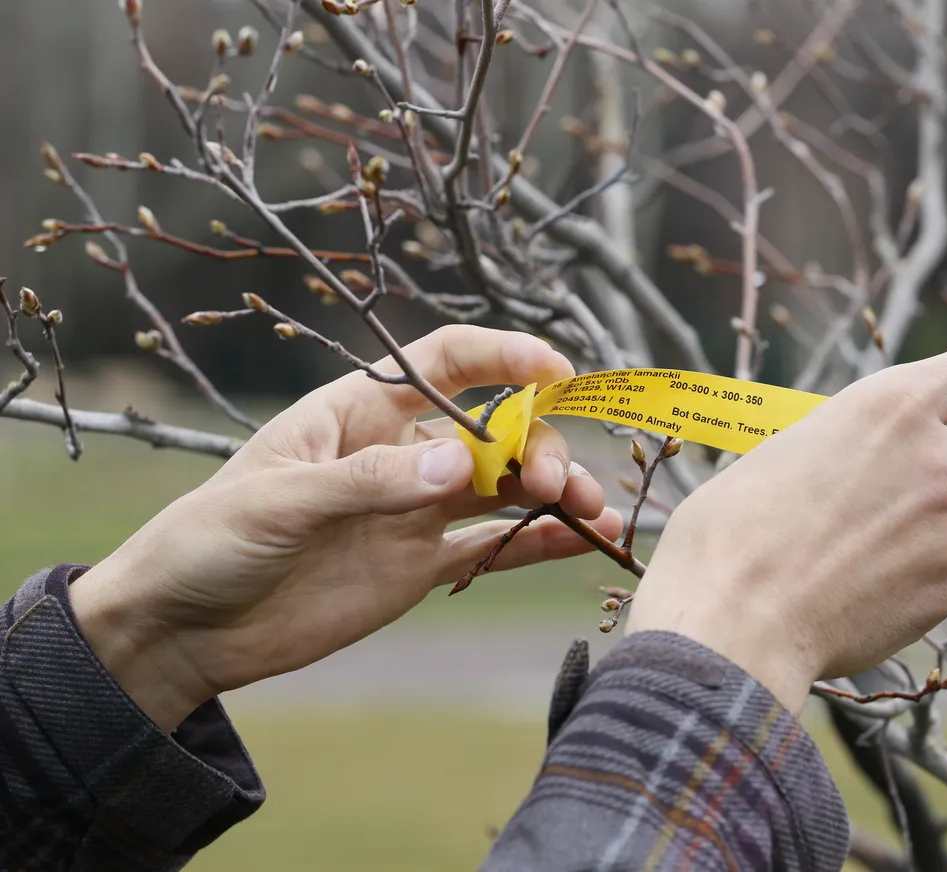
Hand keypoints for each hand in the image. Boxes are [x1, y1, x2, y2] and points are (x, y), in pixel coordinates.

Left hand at [70, 326, 621, 730]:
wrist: (184, 630)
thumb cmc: (210, 540)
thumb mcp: (280, 500)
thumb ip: (372, 481)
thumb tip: (464, 464)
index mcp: (359, 413)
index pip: (444, 364)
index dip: (502, 357)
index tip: (556, 368)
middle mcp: (398, 454)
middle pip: (491, 431)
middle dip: (535, 445)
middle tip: (552, 480)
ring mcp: (413, 511)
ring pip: (502, 487)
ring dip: (552, 490)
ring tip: (590, 509)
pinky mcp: (419, 565)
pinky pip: (492, 547)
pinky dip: (539, 542)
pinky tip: (584, 540)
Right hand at [625, 340, 946, 712]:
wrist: (733, 625)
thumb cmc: (731, 530)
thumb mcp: (785, 447)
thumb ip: (848, 435)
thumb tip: (866, 443)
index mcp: (891, 406)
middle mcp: (938, 461)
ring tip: (889, 526)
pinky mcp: (946, 590)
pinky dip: (927, 565)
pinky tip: (871, 577)